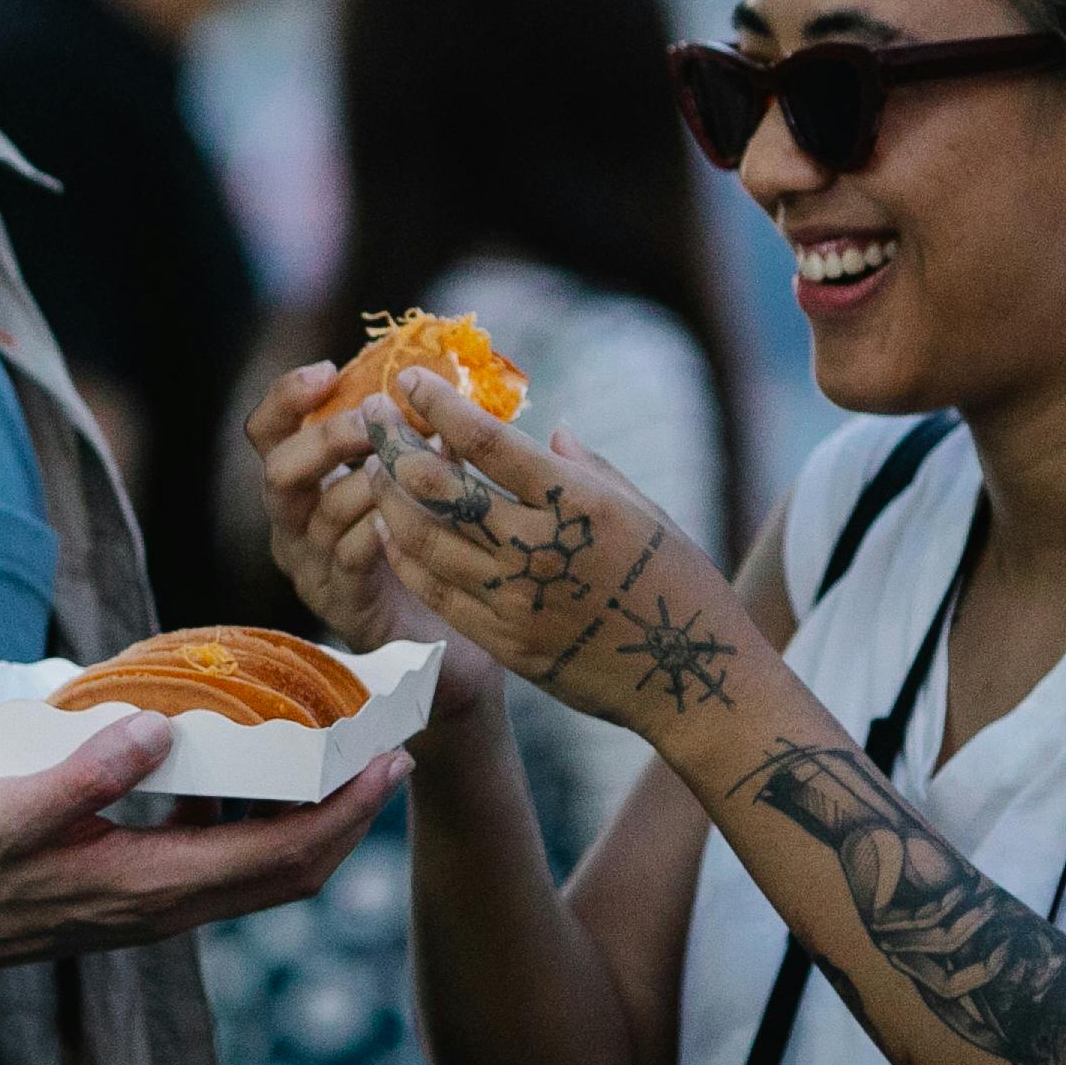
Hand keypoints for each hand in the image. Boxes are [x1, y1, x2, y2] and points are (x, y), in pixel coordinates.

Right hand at [0, 714, 405, 1011]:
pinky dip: (243, 817)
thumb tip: (159, 728)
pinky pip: (210, 859)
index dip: (344, 814)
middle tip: (385, 752)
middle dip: (348, 817)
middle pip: (287, 872)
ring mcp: (144, 904)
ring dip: (301, 818)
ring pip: (253, 868)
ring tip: (322, 752)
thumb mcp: (12, 807)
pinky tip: (224, 767)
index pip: (279, 856)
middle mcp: (161, 906)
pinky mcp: (124, 892)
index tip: (389, 764)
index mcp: (148, 887)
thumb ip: (87, 770)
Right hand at [247, 353, 439, 650]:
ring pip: (322, 513)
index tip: (329, 370)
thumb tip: (439, 383)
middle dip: (327, 438)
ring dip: (371, 479)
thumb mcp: (407, 483)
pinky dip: (380, 527)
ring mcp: (310, 568)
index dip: (286, 396)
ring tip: (417, 462)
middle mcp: (291, 525)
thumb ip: (407, 439)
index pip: (265, 431)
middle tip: (377, 419)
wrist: (441, 638)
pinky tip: (411, 513)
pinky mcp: (340, 604)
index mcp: (298, 486)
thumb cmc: (424, 545)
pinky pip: (351, 557)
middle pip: (279, 471)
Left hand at [350, 367, 760, 746]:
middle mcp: (541, 549)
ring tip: (373, 469)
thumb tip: (549, 430)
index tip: (410, 381)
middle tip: (373, 418)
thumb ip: (588, 468)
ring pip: (424, 540)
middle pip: (440, 490)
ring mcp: (517, 601)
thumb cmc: (679, 585)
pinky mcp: (504, 642)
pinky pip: (436, 592)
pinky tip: (391, 530)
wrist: (692, 683)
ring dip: (389, 498)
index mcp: (580, 504)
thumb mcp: (646, 511)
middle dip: (394, 445)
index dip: (440, 407)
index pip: (489, 443)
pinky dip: (405, 554)